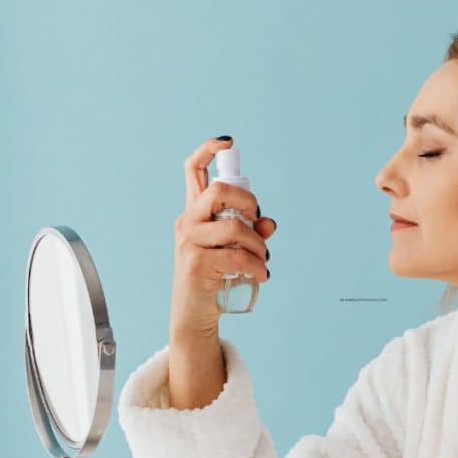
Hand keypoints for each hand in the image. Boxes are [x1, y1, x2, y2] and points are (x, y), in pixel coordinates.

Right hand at [169, 136, 276, 338]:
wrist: (195, 314)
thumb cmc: (215, 277)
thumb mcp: (236, 249)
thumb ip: (252, 232)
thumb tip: (269, 223)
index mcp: (195, 212)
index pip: (193, 170)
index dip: (209, 149)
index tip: (229, 142)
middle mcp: (188, 221)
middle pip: (219, 190)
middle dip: (249, 201)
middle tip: (258, 221)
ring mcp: (189, 242)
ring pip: (234, 227)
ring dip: (258, 245)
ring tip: (262, 260)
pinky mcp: (195, 263)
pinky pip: (237, 256)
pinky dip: (256, 266)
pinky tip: (261, 275)